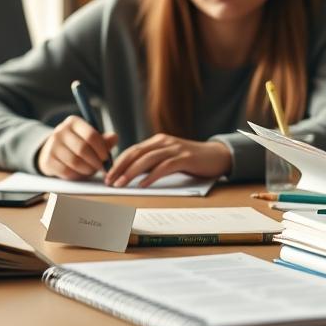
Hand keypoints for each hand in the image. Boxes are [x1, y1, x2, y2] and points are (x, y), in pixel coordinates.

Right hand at [35, 115, 118, 179]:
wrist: (54, 151)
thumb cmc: (78, 144)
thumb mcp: (90, 138)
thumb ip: (103, 140)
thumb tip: (114, 138)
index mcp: (73, 122)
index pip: (91, 135)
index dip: (101, 149)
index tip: (106, 158)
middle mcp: (60, 131)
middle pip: (83, 149)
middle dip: (95, 161)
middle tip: (101, 168)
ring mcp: (52, 145)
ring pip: (75, 162)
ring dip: (87, 169)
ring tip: (91, 170)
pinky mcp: (48, 159)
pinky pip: (66, 171)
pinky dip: (76, 175)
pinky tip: (80, 173)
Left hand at [104, 135, 231, 187]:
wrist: (217, 156)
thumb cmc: (191, 160)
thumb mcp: (169, 157)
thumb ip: (153, 162)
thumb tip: (131, 173)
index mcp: (158, 141)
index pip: (132, 150)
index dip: (118, 162)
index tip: (108, 175)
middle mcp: (164, 142)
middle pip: (136, 153)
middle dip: (120, 168)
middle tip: (109, 181)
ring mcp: (174, 149)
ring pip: (147, 160)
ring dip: (131, 173)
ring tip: (121, 184)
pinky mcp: (185, 158)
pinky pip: (164, 167)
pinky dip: (152, 176)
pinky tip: (143, 184)